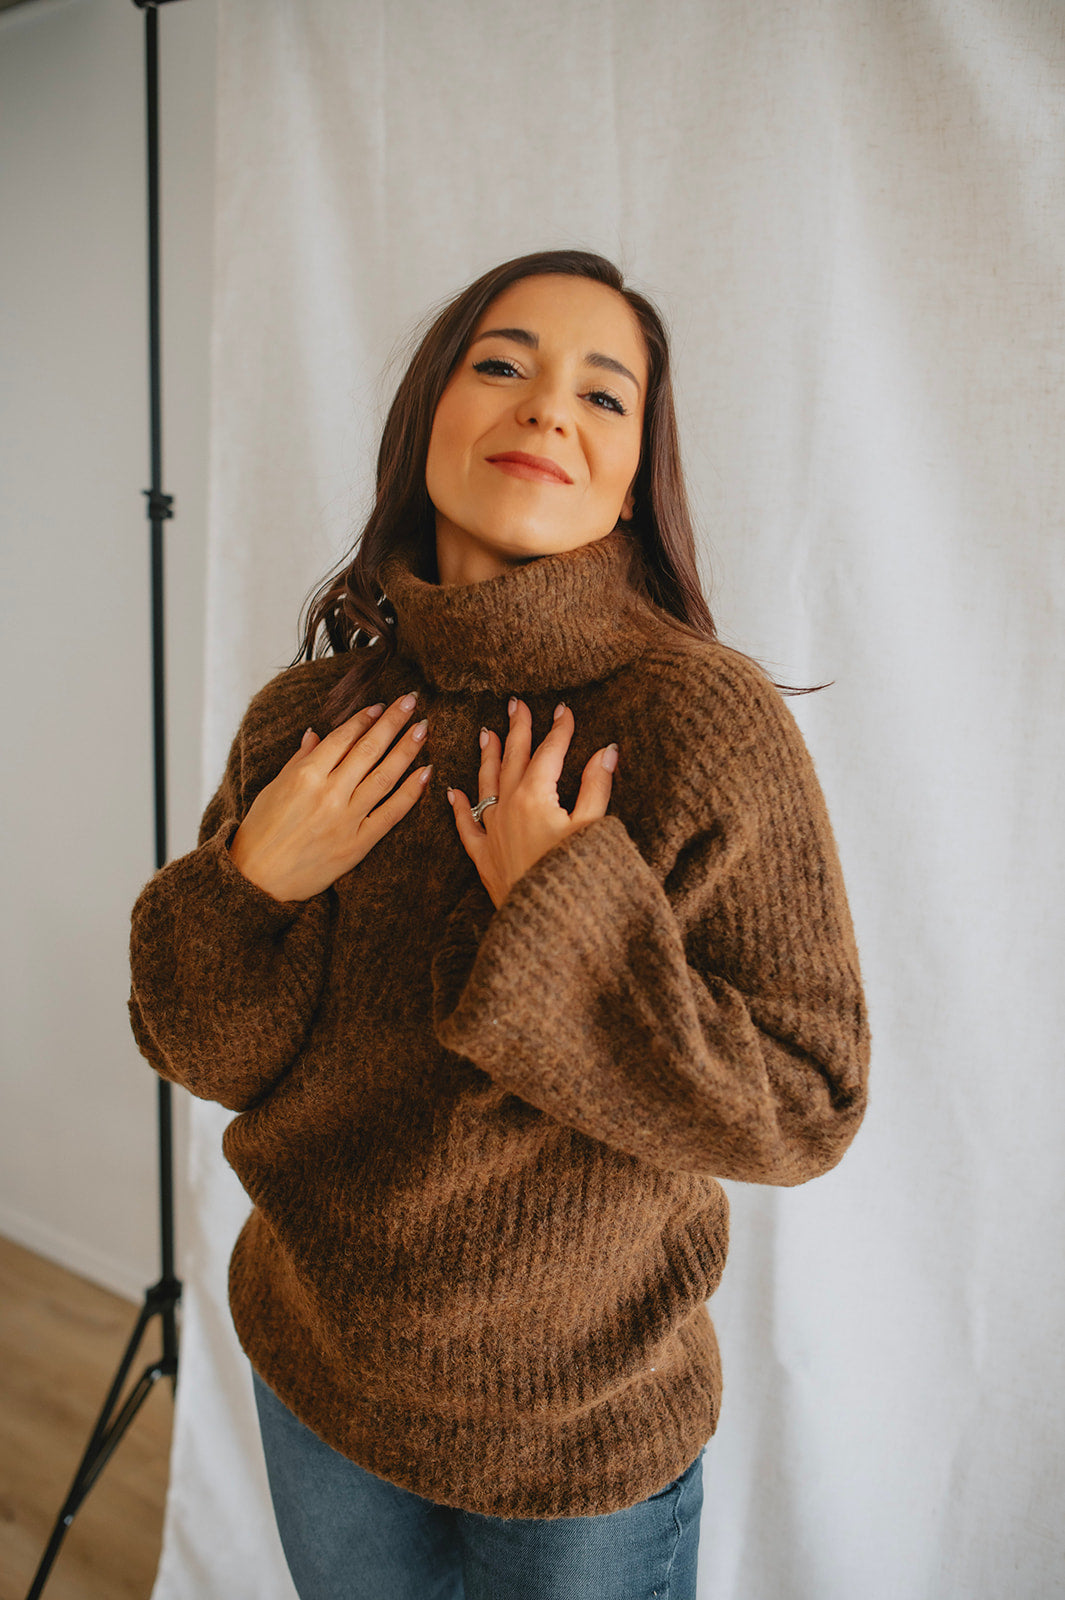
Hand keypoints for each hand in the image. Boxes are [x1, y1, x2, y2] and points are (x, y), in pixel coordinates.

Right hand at [227, 692, 430, 901]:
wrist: (258, 880)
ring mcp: (346, 819)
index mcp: (305, 776)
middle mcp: (329, 794)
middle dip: (393, 722)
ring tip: (423, 727)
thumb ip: (299, 760)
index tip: (381, 705)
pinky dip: (411, 791)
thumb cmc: (262, 832)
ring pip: (385, 776)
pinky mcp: (358, 844)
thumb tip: (316, 734)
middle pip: (369, 750)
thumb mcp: (274, 788)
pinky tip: (426, 772)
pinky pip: (391, 813)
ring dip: (407, 749)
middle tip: (411, 701)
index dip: (364, 719)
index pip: (343, 738)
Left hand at [447, 696, 618, 910]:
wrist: (547, 923)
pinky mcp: (484, 857)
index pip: (549, 752)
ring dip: (488, 757)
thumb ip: (596, 786)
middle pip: (514, 759)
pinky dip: (459, 807)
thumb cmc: (575, 875)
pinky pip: (466, 826)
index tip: (564, 709)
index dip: (558, 729)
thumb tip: (606, 750)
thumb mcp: (593, 828)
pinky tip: (453, 793)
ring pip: (486, 784)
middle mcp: (508, 808)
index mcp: (536, 796)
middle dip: (517, 729)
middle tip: (515, 704)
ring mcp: (493, 832)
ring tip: (486, 733)